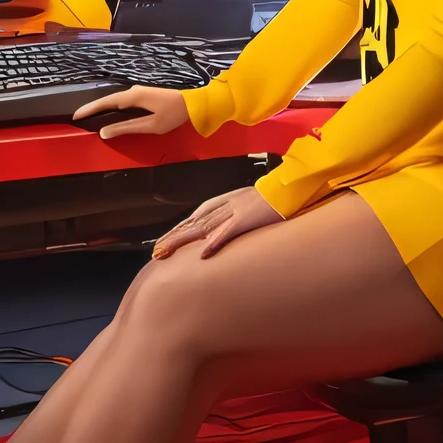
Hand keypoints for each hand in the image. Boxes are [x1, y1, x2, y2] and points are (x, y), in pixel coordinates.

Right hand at [72, 83, 190, 140]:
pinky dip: (114, 108)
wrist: (195, 101)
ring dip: (104, 108)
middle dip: (94, 109)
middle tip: (80, 118)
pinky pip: (124, 101)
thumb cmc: (174, 113)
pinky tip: (112, 115)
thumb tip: (104, 132)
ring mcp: (139, 92)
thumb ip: (127, 128)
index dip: (90, 109)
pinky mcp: (144, 95)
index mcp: (133, 97)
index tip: (76, 116)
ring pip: (116, 100)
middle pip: (109, 100)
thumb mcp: (150, 125)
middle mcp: (133, 91)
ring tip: (92, 117)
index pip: (105, 103)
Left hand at [152, 185, 279, 259]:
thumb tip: (215, 236)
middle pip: (192, 224)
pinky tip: (204, 252)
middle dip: (173, 238)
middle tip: (156, 251)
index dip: (177, 232)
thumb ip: (229, 220)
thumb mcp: (244, 209)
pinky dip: (215, 241)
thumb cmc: (267, 201)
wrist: (285, 190)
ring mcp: (232, 213)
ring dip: (183, 240)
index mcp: (222, 204)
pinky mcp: (245, 219)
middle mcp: (222, 208)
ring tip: (167, 251)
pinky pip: (227, 231)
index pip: (193, 219)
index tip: (162, 244)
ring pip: (201, 228)